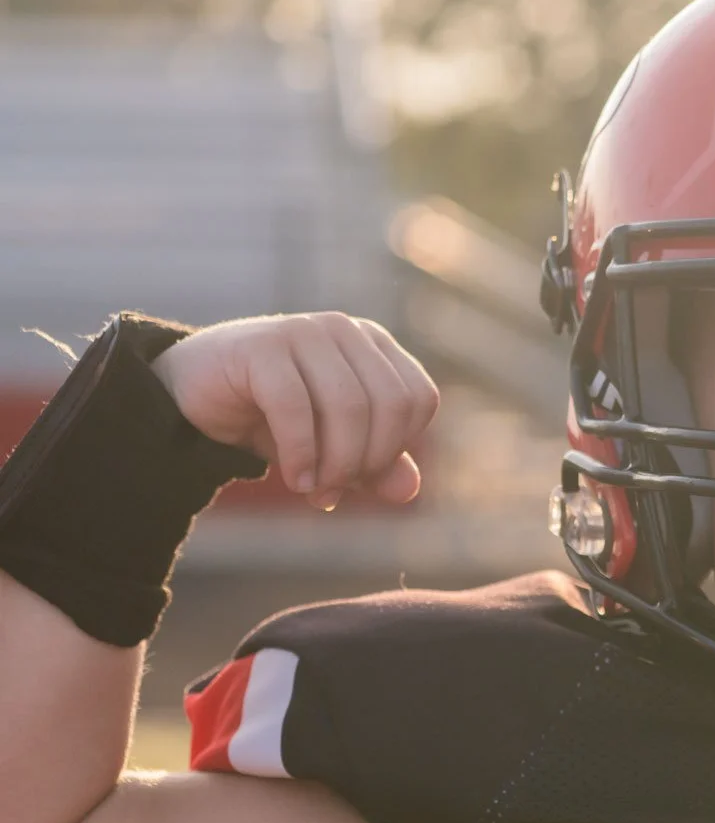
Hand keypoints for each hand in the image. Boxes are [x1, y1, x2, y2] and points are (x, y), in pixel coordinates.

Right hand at [150, 313, 439, 510]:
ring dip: (336, 463)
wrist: (188, 401)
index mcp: (373, 345)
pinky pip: (297, 407)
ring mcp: (303, 330)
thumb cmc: (270, 421)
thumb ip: (375, 468)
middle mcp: (344, 330)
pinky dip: (301, 454)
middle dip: (367, 461)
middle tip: (334, 491)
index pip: (418, 399)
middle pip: (391, 405)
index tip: (362, 476)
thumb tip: (410, 491)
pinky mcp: (261, 346)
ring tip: (312, 489)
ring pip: (351, 407)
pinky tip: (293, 478)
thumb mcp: (330, 450)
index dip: (397, 447)